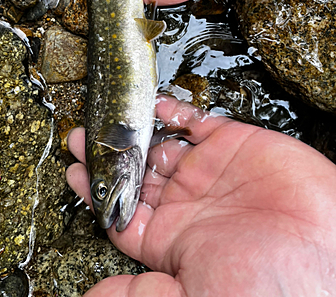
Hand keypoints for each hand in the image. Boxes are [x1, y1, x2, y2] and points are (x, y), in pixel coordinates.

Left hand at [66, 96, 335, 296]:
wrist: (327, 254)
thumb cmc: (266, 286)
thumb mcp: (191, 295)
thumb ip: (139, 293)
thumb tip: (93, 296)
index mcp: (171, 238)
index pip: (121, 210)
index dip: (95, 190)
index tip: (73, 170)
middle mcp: (187, 202)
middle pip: (135, 172)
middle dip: (108, 154)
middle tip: (81, 134)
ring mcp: (209, 171)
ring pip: (160, 144)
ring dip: (133, 129)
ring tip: (105, 114)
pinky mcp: (232, 143)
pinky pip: (195, 122)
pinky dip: (173, 112)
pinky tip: (152, 106)